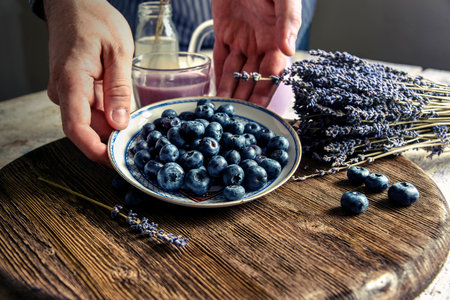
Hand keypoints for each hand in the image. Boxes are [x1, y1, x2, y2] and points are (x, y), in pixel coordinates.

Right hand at [44, 0, 133, 164]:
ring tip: (138, 134)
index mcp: (71, 82)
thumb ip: (119, 89)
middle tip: (139, 151)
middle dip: (110, 143)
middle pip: (85, 129)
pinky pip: (90, 110)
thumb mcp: (118, 52)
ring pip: (89, 121)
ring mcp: (67, 91)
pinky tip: (126, 117)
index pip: (76, 129)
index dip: (95, 151)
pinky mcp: (74, 89)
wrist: (74, 4)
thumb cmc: (95, 21)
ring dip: (111, 130)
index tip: (117, 163)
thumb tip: (118, 123)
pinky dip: (108, 117)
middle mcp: (63, 91)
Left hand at [212, 0, 301, 106]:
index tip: (259, 111)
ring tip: (224, 109)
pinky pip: (220, 57)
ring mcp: (241, 39)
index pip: (271, 74)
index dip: (264, 93)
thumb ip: (288, 21)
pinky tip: (216, 89)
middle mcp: (259, 43)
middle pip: (252, 79)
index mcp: (276, 39)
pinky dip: (218, 74)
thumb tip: (289, 49)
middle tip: (237, 117)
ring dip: (230, 91)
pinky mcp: (224, 31)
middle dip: (245, 98)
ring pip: (234, 72)